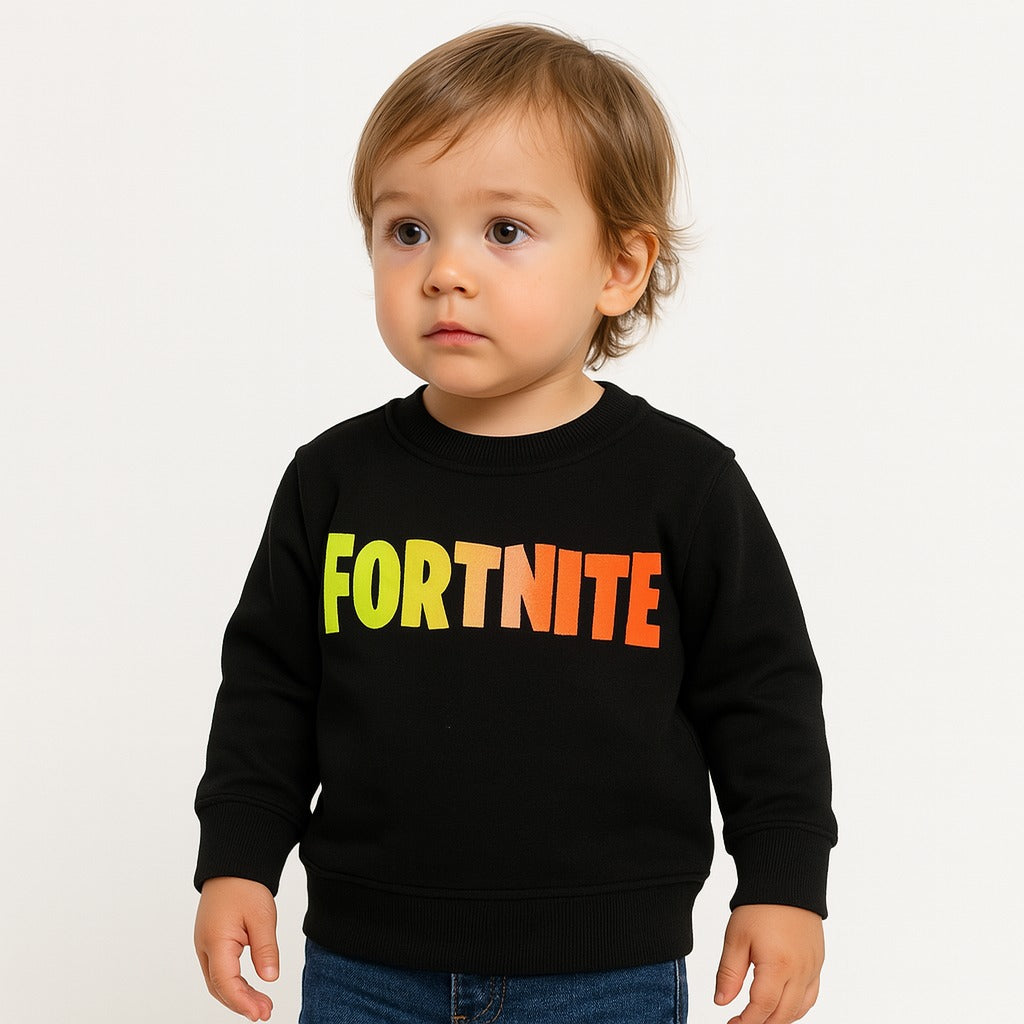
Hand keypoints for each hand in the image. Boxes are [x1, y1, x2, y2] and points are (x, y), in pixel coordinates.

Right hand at [194, 876, 279, 1020]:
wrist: (233, 866)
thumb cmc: (245, 886)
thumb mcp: (262, 916)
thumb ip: (265, 949)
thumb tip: (270, 979)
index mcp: (215, 941)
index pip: (226, 982)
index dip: (243, 1001)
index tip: (260, 1013)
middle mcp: (205, 947)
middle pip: (219, 987)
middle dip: (241, 1003)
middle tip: (265, 1012)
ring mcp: (205, 946)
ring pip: (217, 982)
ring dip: (238, 996)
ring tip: (262, 1005)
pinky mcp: (211, 943)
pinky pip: (219, 971)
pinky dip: (233, 984)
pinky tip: (250, 989)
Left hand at [714, 904, 823, 1023]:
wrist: (786, 883)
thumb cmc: (760, 907)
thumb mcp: (736, 938)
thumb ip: (729, 974)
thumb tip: (721, 1002)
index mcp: (779, 966)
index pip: (762, 1008)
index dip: (746, 1022)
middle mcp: (801, 972)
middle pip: (783, 1014)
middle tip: (742, 1023)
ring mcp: (813, 969)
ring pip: (799, 1009)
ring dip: (780, 1019)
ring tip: (759, 1018)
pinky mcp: (818, 963)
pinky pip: (810, 996)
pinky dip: (796, 1008)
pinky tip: (781, 1007)